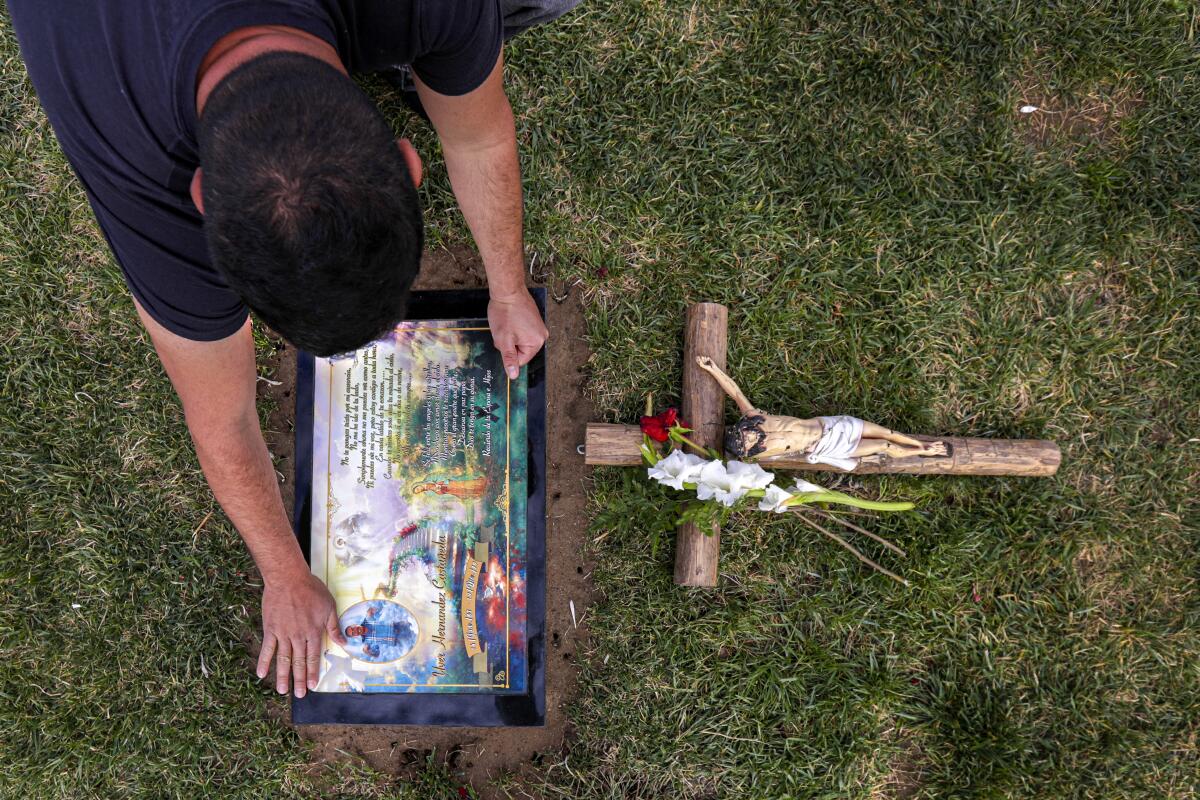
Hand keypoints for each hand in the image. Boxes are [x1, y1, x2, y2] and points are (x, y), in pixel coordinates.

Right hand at [255, 571, 346, 697]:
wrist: (288, 578)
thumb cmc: (311, 590)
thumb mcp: (329, 606)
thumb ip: (334, 627)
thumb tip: (344, 642)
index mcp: (314, 631)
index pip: (314, 657)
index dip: (313, 672)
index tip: (312, 685)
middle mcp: (298, 636)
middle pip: (299, 662)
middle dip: (299, 679)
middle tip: (298, 695)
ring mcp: (283, 634)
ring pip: (284, 659)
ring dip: (283, 676)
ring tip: (282, 691)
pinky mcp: (271, 629)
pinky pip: (267, 648)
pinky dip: (264, 661)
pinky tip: (261, 674)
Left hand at [488, 290, 547, 378]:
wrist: (508, 290)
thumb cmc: (505, 314)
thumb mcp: (503, 340)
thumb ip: (509, 359)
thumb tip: (514, 376)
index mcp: (537, 342)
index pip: (520, 360)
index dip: (508, 352)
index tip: (503, 340)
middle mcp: (542, 335)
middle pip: (522, 350)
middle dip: (510, 344)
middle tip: (504, 331)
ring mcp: (539, 326)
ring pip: (520, 341)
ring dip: (511, 336)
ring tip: (507, 324)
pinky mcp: (534, 319)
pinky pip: (523, 331)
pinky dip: (514, 328)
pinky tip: (510, 319)